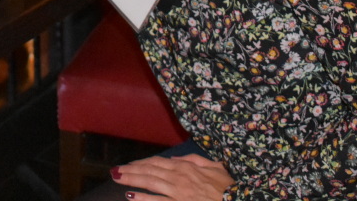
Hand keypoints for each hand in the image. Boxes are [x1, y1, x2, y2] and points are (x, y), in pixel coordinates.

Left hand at [115, 153, 232, 200]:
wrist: (241, 199)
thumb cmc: (229, 187)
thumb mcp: (215, 167)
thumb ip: (195, 160)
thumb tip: (176, 159)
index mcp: (187, 166)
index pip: (158, 162)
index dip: (141, 163)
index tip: (129, 164)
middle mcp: (180, 177)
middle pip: (149, 171)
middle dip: (130, 171)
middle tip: (115, 171)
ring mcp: (179, 192)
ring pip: (150, 183)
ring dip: (132, 180)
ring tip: (117, 178)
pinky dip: (144, 198)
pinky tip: (132, 197)